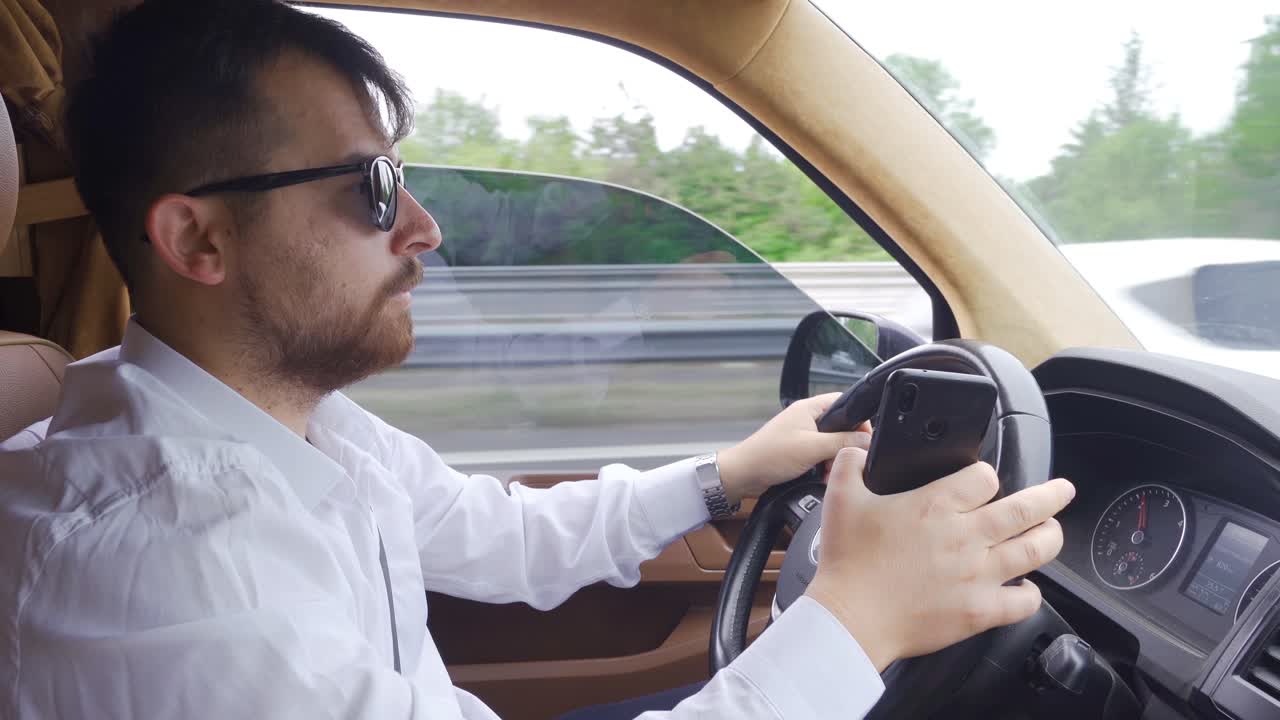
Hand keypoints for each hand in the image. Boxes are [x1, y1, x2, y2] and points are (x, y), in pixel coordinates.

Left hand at [716, 393, 871, 504]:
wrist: (743, 475)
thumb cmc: (769, 456)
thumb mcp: (812, 448)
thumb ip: (842, 442)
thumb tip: (867, 440)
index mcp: (809, 408)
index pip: (844, 402)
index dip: (858, 419)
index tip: (865, 438)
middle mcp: (806, 419)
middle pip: (840, 427)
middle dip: (845, 446)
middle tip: (843, 461)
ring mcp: (802, 435)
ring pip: (831, 444)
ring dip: (834, 460)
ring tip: (828, 473)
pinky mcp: (798, 451)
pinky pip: (820, 456)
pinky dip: (823, 467)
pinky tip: (820, 478)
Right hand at [804, 448, 1074, 671]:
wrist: (850, 617)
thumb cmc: (847, 562)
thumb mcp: (840, 498)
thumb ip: (850, 464)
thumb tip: (856, 448)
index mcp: (936, 505)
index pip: (984, 477)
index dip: (986, 475)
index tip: (983, 480)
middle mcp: (965, 536)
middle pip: (1027, 508)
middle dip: (1052, 496)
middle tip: (1063, 491)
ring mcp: (978, 575)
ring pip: (1035, 550)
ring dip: (1051, 536)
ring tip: (1054, 530)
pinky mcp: (979, 610)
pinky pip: (1024, 602)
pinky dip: (1031, 593)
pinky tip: (1026, 588)